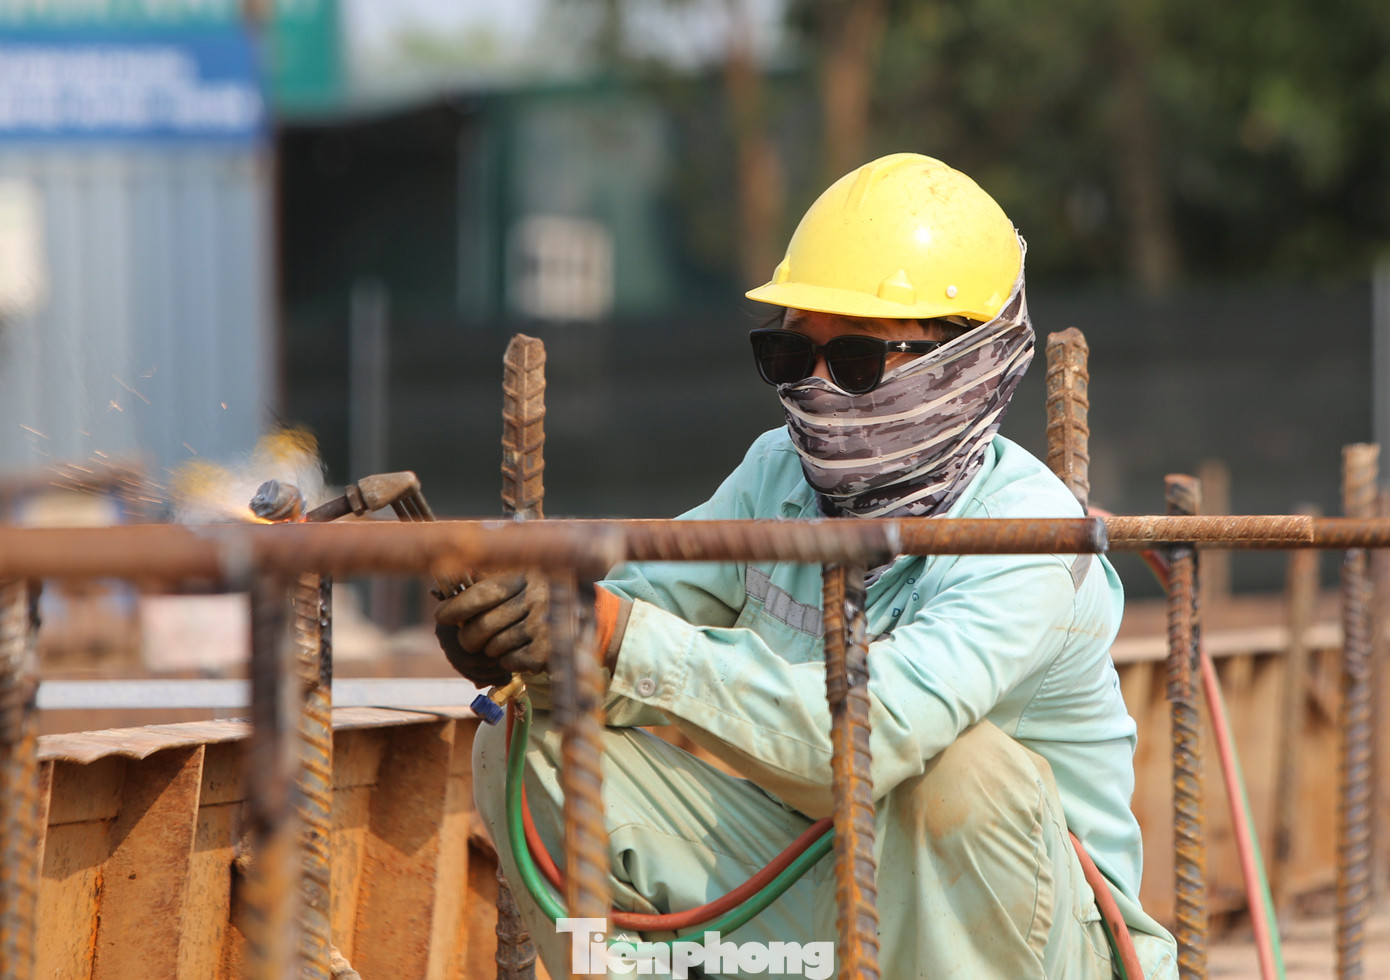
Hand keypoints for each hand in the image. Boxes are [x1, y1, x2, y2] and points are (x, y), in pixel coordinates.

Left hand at [434, 570, 549, 684]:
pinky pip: (510, 661)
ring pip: (495, 647)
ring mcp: (545, 625)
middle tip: (468, 641)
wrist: (577, 620)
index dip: (457, 607)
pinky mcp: (550, 650)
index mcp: (526, 575)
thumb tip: (441, 593)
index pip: (482, 594)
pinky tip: (517, 651)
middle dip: (468, 638)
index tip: (442, 616)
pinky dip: (507, 661)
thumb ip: (485, 582)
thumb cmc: (537, 597)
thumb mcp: (518, 579)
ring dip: (490, 650)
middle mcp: (537, 597)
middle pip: (484, 626)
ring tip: (500, 643)